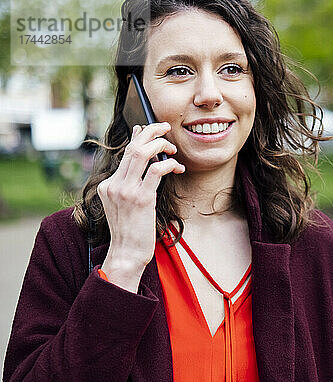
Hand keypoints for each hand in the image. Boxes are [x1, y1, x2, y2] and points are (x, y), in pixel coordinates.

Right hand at [97, 122, 184, 290]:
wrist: (126, 253)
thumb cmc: (131, 230)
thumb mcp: (125, 204)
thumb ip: (131, 184)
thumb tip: (146, 164)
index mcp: (107, 185)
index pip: (124, 152)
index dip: (138, 136)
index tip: (148, 128)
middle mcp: (113, 185)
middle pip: (132, 147)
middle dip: (150, 131)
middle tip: (165, 127)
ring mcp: (124, 191)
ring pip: (142, 154)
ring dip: (160, 145)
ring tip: (172, 148)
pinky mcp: (140, 199)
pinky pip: (155, 171)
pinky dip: (168, 164)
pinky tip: (177, 168)